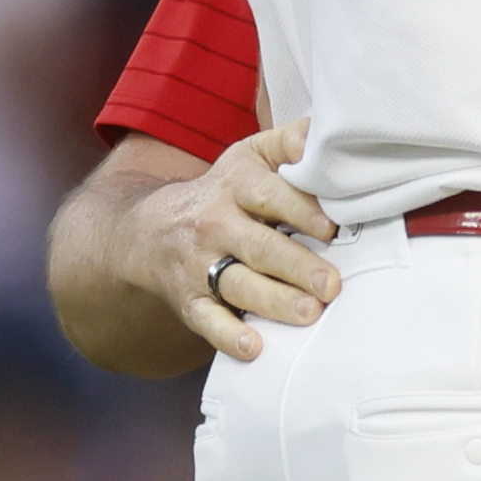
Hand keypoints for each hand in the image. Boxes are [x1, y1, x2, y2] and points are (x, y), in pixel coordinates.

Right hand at [132, 119, 342, 360]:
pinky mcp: (188, 299)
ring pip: (238, 285)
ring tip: (310, 314)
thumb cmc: (224, 191)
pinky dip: (228, 336)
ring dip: (275, 301)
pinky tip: (254, 347)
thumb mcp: (249, 156)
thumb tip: (321, 132)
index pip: (269, 195)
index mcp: (235, 185)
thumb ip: (289, 142)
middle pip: (259, 246)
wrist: (150, 230)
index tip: (331, 228)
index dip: (300, 211)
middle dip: (296, 266)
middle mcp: (215, 224)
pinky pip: (206, 320)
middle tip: (331, 284)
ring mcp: (199, 265)